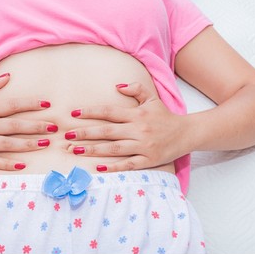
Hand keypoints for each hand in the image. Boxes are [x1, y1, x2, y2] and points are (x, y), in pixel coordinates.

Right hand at [0, 74, 57, 169]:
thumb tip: (9, 75)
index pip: (12, 105)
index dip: (30, 104)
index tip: (47, 105)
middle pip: (14, 126)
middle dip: (35, 127)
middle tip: (53, 128)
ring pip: (7, 144)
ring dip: (27, 145)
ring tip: (45, 144)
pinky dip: (7, 164)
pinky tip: (22, 165)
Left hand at [65, 82, 186, 171]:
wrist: (187, 133)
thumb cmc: (165, 116)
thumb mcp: (152, 99)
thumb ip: (136, 89)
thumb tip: (116, 86)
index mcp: (137, 114)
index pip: (109, 112)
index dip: (90, 113)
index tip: (74, 114)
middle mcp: (138, 130)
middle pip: (107, 132)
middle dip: (85, 134)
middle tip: (67, 136)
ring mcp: (143, 146)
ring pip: (114, 149)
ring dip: (93, 150)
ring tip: (75, 151)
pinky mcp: (148, 160)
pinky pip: (128, 164)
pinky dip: (114, 167)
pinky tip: (99, 167)